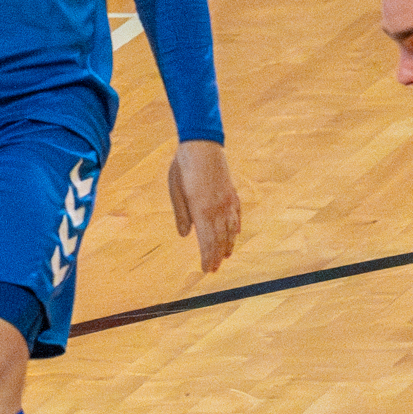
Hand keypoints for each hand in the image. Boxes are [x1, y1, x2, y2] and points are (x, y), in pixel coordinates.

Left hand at [167, 138, 238, 272]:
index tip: (205, 269)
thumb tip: (184, 235)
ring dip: (228, 244)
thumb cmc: (184, 166)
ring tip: (225, 256)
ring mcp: (228, 201)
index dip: (206, 257)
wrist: (203, 144)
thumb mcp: (176, 190)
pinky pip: (236, 215)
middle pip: (219, 239)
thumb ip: (181, 214)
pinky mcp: (232, 193)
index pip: (206, 241)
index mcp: (202, 209)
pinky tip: (235, 234)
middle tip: (214, 269)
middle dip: (216, 256)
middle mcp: (218, 208)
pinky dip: (236, 227)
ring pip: (230, 229)